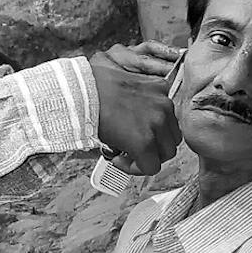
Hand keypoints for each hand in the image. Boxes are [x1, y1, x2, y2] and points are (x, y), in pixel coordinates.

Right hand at [88, 42, 180, 176]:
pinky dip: (136, 168)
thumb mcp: (124, 84)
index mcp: (160, 89)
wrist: (80, 93)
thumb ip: (138, 100)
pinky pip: (151, 167)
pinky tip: (118, 159)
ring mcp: (157, 124)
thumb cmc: (92, 87)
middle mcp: (164, 106)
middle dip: (154, 146)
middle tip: (131, 147)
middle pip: (171, 137)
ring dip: (147, 158)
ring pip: (165, 154)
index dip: (153, 132)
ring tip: (123, 154)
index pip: (169, 118)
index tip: (134, 133)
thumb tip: (133, 120)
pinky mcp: (144, 143)